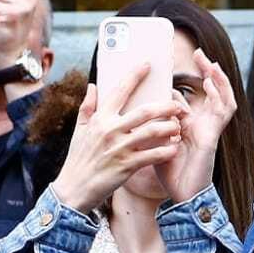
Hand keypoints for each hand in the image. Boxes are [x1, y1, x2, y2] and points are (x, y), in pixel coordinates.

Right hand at [50, 65, 185, 213]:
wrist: (75, 187)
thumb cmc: (79, 157)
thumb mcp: (80, 130)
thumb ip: (88, 106)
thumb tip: (93, 85)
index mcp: (100, 118)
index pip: (119, 91)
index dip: (134, 76)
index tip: (147, 65)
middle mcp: (110, 130)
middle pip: (145, 112)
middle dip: (166, 107)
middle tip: (178, 106)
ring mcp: (120, 147)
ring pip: (153, 132)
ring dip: (170, 128)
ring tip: (178, 127)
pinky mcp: (127, 165)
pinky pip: (153, 155)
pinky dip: (166, 151)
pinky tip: (174, 148)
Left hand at [157, 48, 236, 204]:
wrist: (182, 194)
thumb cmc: (168, 172)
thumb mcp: (153, 141)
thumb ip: (147, 124)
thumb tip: (134, 107)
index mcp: (186, 126)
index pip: (184, 100)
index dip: (179, 84)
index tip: (169, 69)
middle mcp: (201, 125)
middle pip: (211, 94)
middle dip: (208, 73)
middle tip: (201, 54)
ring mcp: (210, 130)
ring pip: (223, 99)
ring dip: (220, 80)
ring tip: (211, 63)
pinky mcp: (213, 136)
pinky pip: (222, 112)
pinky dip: (221, 95)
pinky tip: (214, 82)